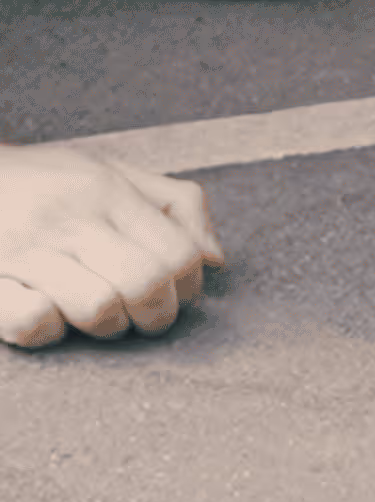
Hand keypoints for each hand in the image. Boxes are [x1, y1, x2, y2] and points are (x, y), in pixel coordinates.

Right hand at [0, 139, 223, 349]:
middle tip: (143, 314)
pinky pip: (34, 323)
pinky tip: (49, 314)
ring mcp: (29, 251)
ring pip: (99, 309)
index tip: (175, 292)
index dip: (189, 286)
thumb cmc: (43, 181)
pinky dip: (49, 329)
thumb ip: (172, 204)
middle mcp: (72, 218)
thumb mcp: (110, 171)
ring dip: (107, 326)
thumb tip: (217, 261)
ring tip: (98, 314)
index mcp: (107, 191)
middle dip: (157, 314)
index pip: (179, 252)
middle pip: (147, 285)